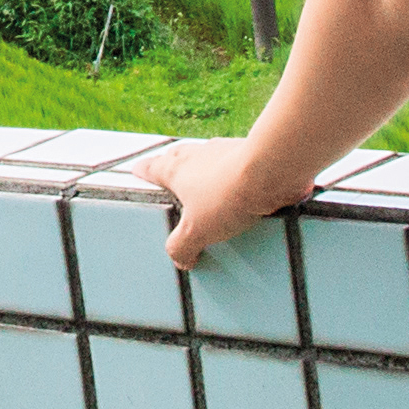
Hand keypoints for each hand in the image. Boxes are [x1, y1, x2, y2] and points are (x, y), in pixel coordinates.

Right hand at [134, 135, 306, 273]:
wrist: (271, 170)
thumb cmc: (227, 195)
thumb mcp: (196, 231)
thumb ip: (182, 247)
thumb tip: (180, 258)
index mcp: (177, 170)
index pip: (153, 168)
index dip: (144, 172)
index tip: (138, 170)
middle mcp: (198, 154)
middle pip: (178, 156)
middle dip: (173, 164)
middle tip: (170, 171)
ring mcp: (225, 149)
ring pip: (208, 156)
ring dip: (205, 167)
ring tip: (207, 183)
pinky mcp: (251, 153)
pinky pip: (237, 162)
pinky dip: (235, 172)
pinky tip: (243, 187)